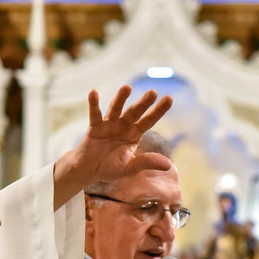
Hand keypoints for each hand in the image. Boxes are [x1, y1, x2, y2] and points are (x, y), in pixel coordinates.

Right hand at [53, 86, 172, 207]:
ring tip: (127, 87)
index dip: (158, 111)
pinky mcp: (94, 127)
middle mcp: (123, 125)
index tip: (169, 99)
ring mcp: (109, 124)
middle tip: (153, 92)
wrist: (89, 170)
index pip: (149, 120)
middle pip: (134, 112)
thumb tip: (169, 166)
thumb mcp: (130, 168)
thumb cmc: (110, 167)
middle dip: (143, 103)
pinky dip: (93, 104)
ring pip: (116, 109)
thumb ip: (147, 163)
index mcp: (134, 134)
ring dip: (120, 98)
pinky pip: (94, 114)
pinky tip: (93, 92)